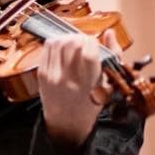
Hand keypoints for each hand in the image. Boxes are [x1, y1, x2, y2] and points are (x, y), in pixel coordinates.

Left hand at [37, 30, 117, 149]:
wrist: (65, 122)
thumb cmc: (90, 103)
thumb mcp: (108, 84)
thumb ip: (112, 56)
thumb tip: (109, 32)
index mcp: (88, 85)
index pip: (89, 53)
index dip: (92, 42)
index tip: (95, 43)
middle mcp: (68, 80)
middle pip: (72, 44)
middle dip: (80, 38)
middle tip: (85, 42)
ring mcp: (52, 76)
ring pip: (58, 42)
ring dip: (68, 37)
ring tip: (75, 43)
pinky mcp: (41, 73)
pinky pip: (47, 47)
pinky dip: (56, 42)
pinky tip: (63, 47)